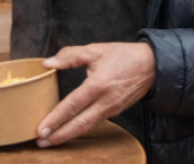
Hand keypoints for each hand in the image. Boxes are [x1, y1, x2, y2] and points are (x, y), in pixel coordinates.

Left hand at [36, 42, 156, 147]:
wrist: (153, 66)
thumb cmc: (124, 56)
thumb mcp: (95, 50)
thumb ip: (70, 55)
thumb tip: (47, 62)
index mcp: (98, 84)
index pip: (72, 105)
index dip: (56, 119)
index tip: (41, 129)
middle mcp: (105, 101)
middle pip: (79, 124)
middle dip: (59, 136)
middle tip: (41, 142)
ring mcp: (112, 109)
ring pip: (88, 127)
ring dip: (68, 135)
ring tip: (51, 141)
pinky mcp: (115, 112)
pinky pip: (95, 123)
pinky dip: (81, 129)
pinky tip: (69, 130)